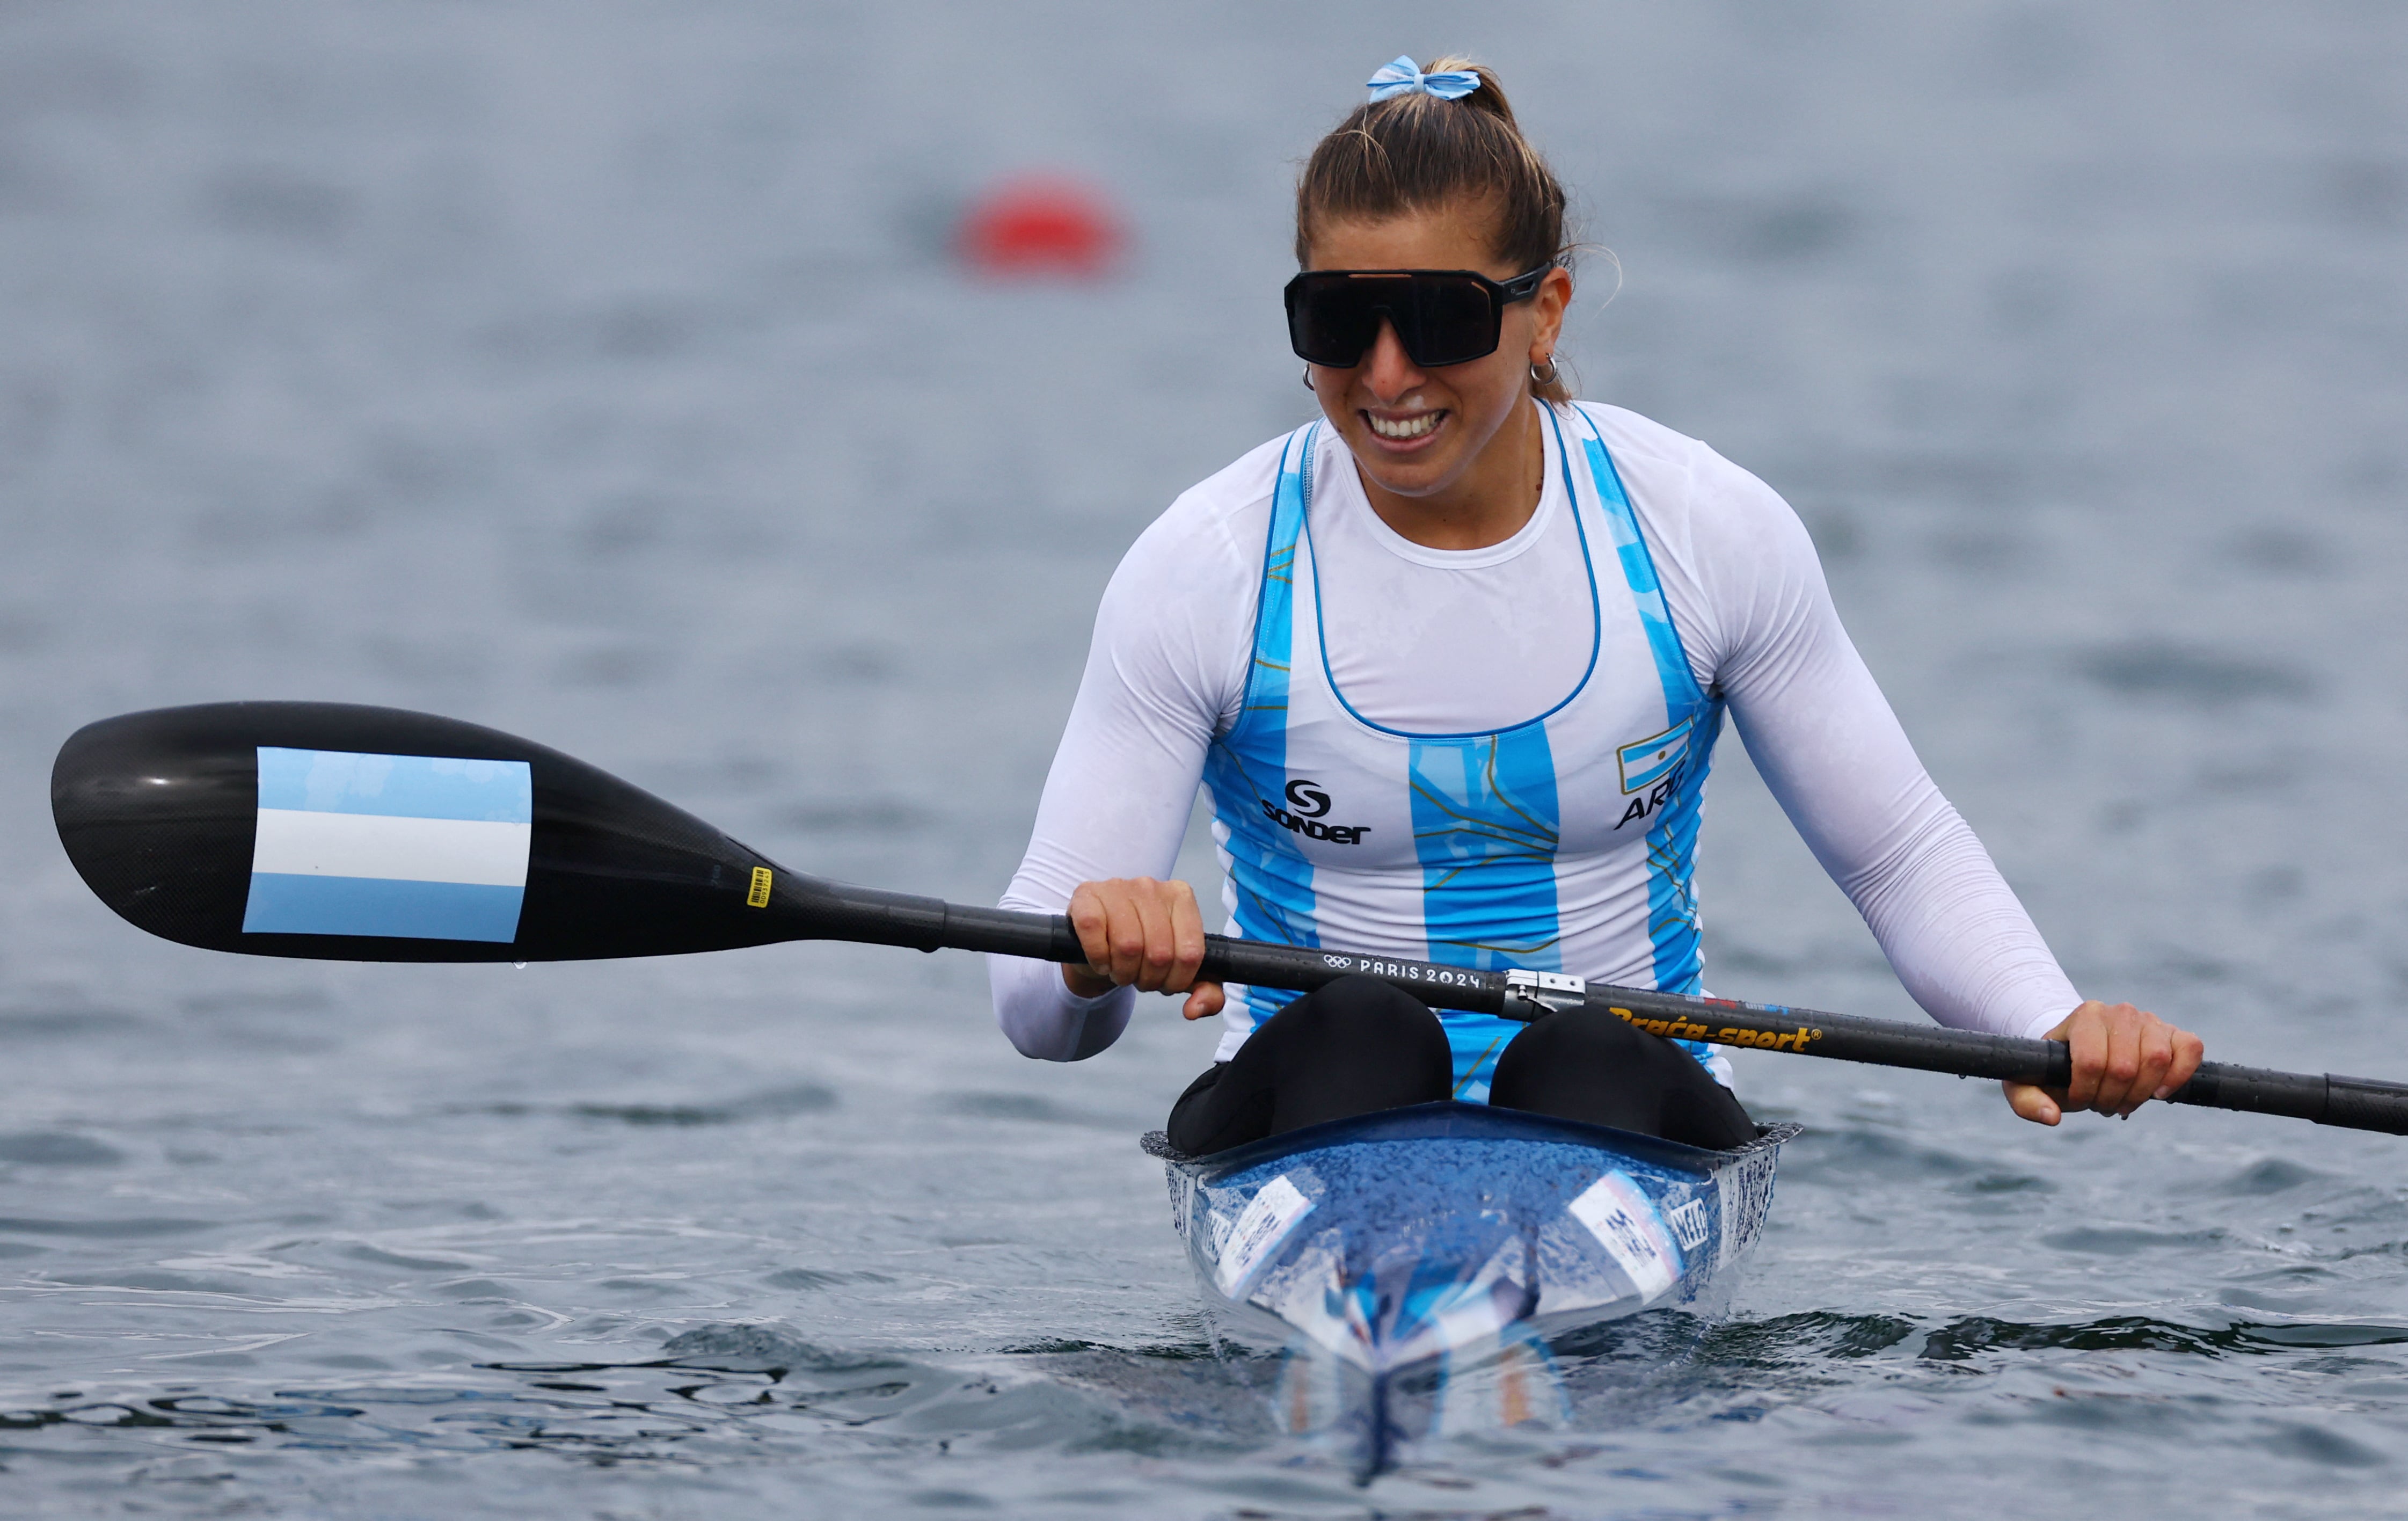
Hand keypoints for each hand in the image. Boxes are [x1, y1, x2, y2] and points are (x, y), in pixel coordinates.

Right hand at [1062, 876, 1225, 1021]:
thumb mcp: (1178, 970)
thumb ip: (1205, 992)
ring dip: (1123, 973)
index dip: (1176, 981)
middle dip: (1148, 980)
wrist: (1100, 941)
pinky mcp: (1087, 896)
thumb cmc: (1143, 952)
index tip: (1165, 983)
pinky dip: (1098, 957)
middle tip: (1139, 978)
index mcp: (1181, 898)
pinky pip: (1095, 930)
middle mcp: (1152, 887)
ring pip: (1129, 945)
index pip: (1190, 953)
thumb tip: (1195, 1009)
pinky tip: (1101, 961)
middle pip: (1160, 954)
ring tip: (1120, 971)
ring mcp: (1118, 887)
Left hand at [2002, 999, 2203, 1125]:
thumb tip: (2052, 1117)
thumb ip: (2027, 1101)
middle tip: (2102, 1105)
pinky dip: (2178, 1075)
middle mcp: (2119, 1011)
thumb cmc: (2054, 1070)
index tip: (2078, 1102)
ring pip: (2157, 1060)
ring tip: (2123, 1100)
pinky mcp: (2175, 1033)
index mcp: (2084, 1016)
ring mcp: (2149, 1020)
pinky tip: (2158, 1092)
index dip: (2086, 1093)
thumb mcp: (2026, 1083)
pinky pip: (2190, 1049)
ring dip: (2141, 1094)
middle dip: (2112, 1098)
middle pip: (2125, 1067)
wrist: (2080, 1052)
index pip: (2091, 1062)